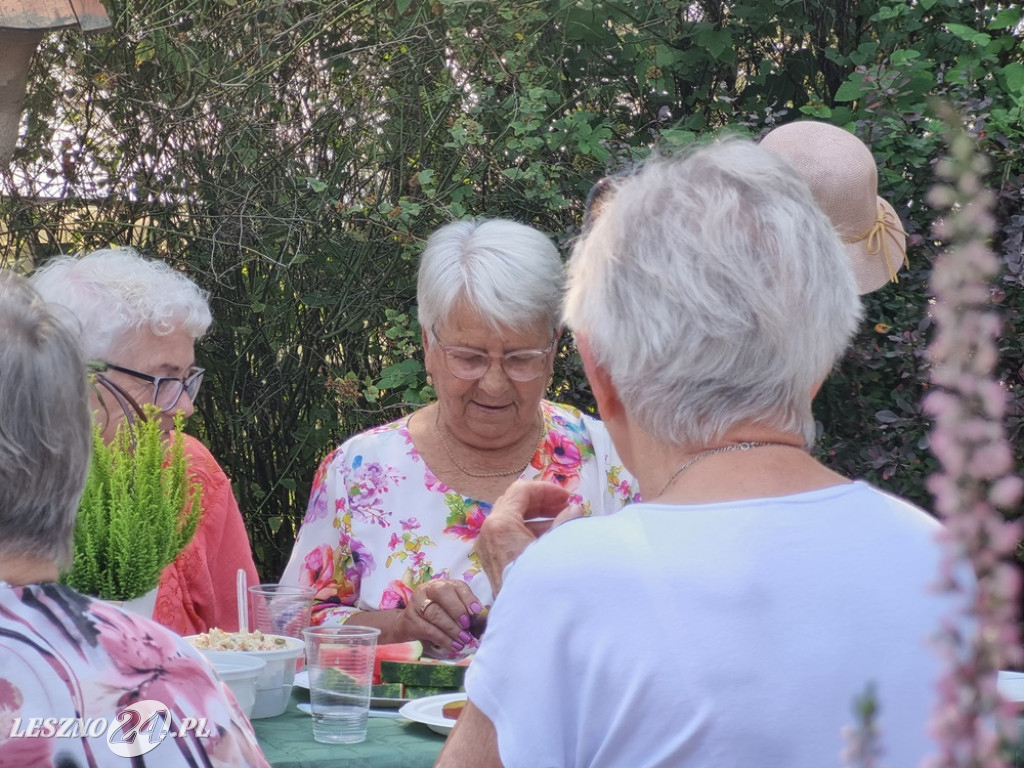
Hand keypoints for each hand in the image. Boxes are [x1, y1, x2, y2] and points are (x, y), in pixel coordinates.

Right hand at [395, 578, 482, 656]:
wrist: (411, 622)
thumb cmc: (438, 613)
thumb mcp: (452, 607)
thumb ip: (466, 610)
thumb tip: (482, 619)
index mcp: (443, 584)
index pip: (457, 586)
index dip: (468, 598)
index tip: (477, 612)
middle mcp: (428, 589)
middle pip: (442, 593)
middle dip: (457, 610)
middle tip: (467, 626)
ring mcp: (416, 604)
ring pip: (435, 614)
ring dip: (452, 629)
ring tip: (465, 640)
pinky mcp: (410, 621)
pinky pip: (429, 630)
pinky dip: (444, 639)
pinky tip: (454, 645)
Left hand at [477, 480, 581, 595]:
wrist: (527, 621)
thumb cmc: (541, 580)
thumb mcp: (556, 546)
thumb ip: (565, 522)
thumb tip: (574, 509)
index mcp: (500, 524)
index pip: (521, 491)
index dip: (547, 490)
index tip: (567, 497)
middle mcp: (488, 532)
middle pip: (513, 502)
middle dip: (541, 502)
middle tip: (564, 506)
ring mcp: (487, 547)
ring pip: (511, 519)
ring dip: (536, 516)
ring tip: (561, 521)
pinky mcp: (491, 561)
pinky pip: (508, 536)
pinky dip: (527, 531)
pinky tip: (549, 539)